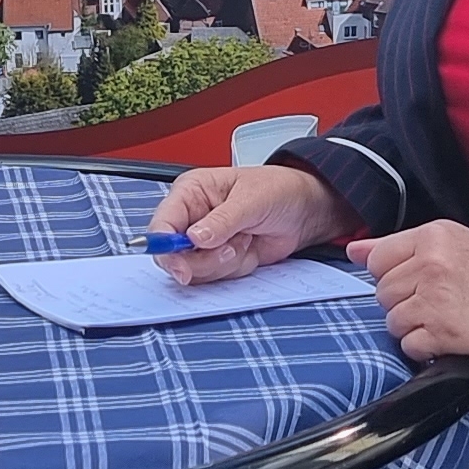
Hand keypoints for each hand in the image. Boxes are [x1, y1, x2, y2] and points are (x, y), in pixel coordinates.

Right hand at [148, 161, 348, 284]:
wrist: (305, 211)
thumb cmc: (279, 191)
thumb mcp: (251, 200)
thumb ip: (222, 220)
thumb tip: (196, 237)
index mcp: (192, 192)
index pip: (163, 222)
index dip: (164, 247)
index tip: (179, 266)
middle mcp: (193, 217)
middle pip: (174, 254)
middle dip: (203, 260)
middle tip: (230, 251)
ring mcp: (206, 241)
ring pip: (196, 270)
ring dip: (225, 262)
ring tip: (246, 239)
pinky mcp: (219, 259)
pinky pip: (216, 277)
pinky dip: (236, 268)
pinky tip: (249, 248)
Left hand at [351, 221, 468, 369]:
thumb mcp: (456, 245)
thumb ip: (401, 246)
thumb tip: (354, 250)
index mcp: (435, 235)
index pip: (378, 258)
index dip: (394, 276)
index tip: (417, 282)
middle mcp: (432, 262)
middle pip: (383, 292)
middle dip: (405, 303)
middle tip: (439, 303)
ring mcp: (435, 297)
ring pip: (392, 319)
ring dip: (414, 327)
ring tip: (445, 320)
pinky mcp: (442, 330)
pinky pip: (408, 344)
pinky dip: (425, 349)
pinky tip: (448, 338)